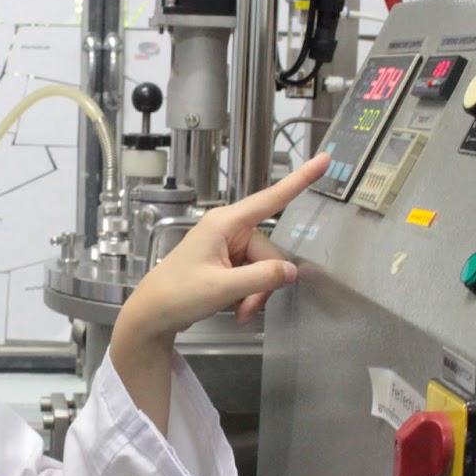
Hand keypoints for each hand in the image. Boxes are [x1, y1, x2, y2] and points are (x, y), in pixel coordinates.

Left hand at [118, 152, 330, 342]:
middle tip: (246, 308)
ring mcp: (227, 246)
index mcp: (225, 223)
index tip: (324, 160)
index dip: (300, 180)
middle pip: (269, 251)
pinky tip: (235, 309)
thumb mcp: (222, 288)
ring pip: (263, 267)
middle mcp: (228, 229)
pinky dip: (248, 295)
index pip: (271, 198)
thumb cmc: (176, 295)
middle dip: (264, 283)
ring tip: (237, 312)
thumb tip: (291, 271)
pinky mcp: (226, 263)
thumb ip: (261, 278)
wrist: (151, 316)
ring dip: (255, 293)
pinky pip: (252, 275)